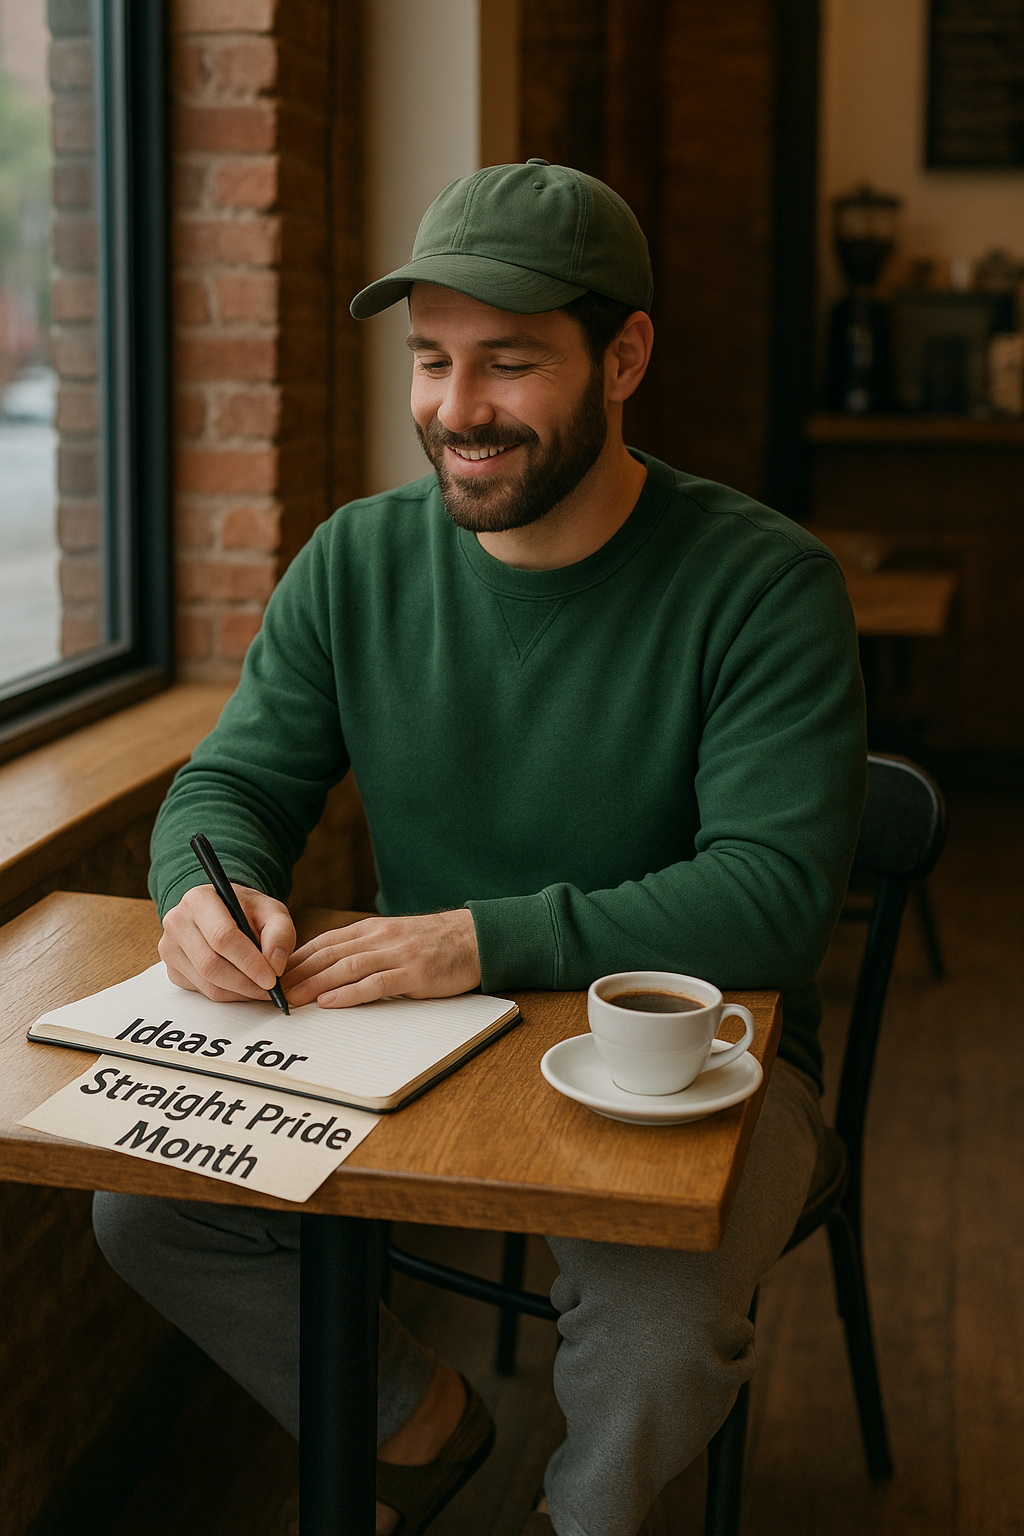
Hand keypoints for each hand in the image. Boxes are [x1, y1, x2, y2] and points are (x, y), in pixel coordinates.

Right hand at [159, 884, 295, 1002]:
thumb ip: (280, 933)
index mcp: (200, 900)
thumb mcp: (272, 911)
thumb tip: (275, 965)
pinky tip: (243, 985)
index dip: (248, 962)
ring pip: (207, 983)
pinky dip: (228, 994)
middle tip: (270, 989)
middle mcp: (178, 922)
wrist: (224, 912)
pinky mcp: (172, 969)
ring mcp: (170, 948)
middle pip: (211, 965)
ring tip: (261, 988)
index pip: (222, 937)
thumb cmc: (248, 911)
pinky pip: (202, 991)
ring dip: (239, 992)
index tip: (271, 979)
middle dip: (245, 983)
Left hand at [283, 909, 480, 1007]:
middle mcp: (380, 937)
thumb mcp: (394, 939)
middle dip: (297, 973)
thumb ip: (366, 950)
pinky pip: (376, 983)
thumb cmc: (434, 943)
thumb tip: (330, 970)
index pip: (324, 942)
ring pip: (346, 967)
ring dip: (315, 984)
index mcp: (372, 929)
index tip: (273, 974)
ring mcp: (397, 954)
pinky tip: (330, 1002)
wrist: (475, 938)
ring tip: (292, 998)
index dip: (296, 958)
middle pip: (329, 955)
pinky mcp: (414, 973)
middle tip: (272, 990)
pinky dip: (349, 993)